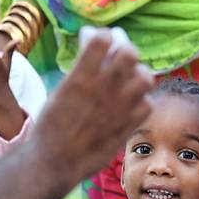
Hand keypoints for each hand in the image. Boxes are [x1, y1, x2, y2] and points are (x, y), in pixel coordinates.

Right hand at [30, 33, 152, 184]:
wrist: (55, 162)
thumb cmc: (50, 127)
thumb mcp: (60, 92)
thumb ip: (81, 70)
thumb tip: (94, 46)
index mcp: (80, 78)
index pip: (102, 39)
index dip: (99, 36)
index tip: (93, 40)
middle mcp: (103, 90)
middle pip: (129, 52)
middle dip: (122, 48)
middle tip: (115, 53)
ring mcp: (120, 109)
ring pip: (145, 76)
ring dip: (136, 73)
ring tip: (126, 78)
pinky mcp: (129, 126)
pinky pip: (147, 104)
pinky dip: (140, 100)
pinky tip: (128, 102)